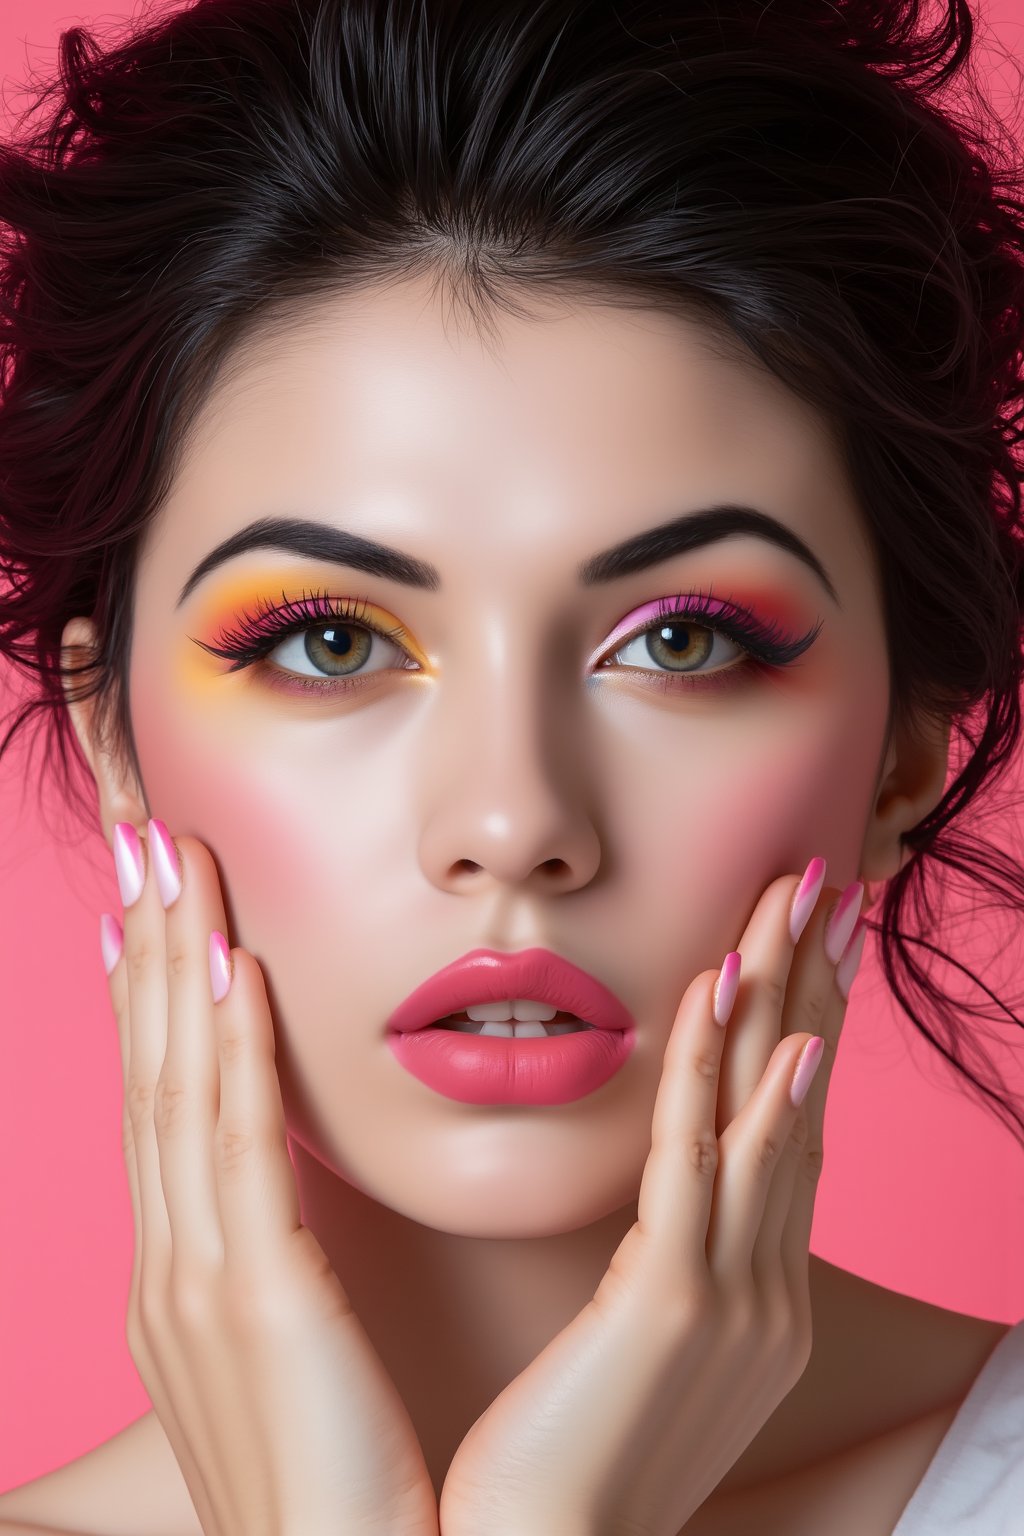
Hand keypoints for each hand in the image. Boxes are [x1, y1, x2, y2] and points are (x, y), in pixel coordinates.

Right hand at [102, 819, 439, 1535]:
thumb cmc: (335, 1481)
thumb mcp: (287, 1359)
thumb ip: (275, 1266)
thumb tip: (279, 1203)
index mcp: (179, 1279)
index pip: (157, 1107)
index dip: (146, 1001)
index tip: (146, 915)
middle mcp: (169, 1266)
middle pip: (150, 1073)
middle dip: (145, 951)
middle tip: (145, 848)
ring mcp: (200, 1280)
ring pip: (178, 1085)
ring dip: (175, 965)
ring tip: (175, 866)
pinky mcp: (259, 1299)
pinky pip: (238, 1146)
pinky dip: (227, 1050)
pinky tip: (230, 971)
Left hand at [437, 860, 865, 1535]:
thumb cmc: (574, 1459)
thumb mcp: (645, 1351)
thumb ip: (671, 1264)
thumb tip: (670, 1198)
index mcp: (760, 1298)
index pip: (790, 1133)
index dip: (805, 1027)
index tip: (806, 943)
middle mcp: (768, 1293)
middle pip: (794, 1105)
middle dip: (812, 986)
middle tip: (826, 886)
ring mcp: (730, 1302)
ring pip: (756, 1118)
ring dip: (777, 999)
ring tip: (793, 905)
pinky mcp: (669, 1312)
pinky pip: (692, 1171)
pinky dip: (713, 1082)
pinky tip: (732, 1007)